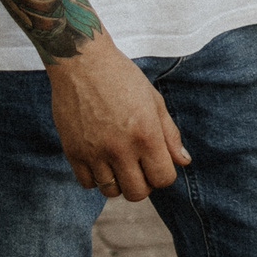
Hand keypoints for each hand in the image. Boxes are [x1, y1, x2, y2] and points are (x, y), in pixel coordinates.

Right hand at [46, 35, 188, 201]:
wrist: (82, 63)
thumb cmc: (123, 78)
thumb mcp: (154, 101)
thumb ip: (170, 134)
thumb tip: (183, 162)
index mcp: (146, 134)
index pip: (163, 179)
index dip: (164, 174)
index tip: (158, 162)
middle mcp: (120, 148)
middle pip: (137, 193)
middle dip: (144, 183)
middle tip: (139, 165)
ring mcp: (94, 152)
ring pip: (111, 192)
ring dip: (119, 182)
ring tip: (120, 163)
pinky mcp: (72, 152)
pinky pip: (87, 183)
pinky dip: (96, 178)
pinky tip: (101, 160)